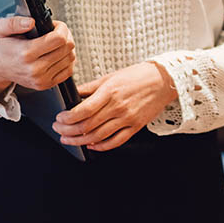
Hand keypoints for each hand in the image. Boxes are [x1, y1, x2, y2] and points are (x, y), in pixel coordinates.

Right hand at [0, 17, 75, 99]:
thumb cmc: (3, 46)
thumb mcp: (1, 29)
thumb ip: (14, 23)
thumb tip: (31, 22)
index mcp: (25, 53)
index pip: (59, 39)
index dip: (61, 28)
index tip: (55, 25)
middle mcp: (35, 69)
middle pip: (67, 48)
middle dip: (66, 35)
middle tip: (57, 32)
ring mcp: (41, 79)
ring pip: (70, 58)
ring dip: (67, 48)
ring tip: (56, 43)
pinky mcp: (46, 85)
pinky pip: (68, 71)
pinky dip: (67, 60)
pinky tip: (58, 54)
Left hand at [52, 62, 176, 151]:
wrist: (164, 80)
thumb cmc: (138, 76)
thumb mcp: (111, 76)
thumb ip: (91, 87)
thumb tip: (73, 95)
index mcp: (110, 92)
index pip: (83, 110)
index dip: (67, 118)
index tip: (59, 118)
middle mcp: (118, 107)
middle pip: (87, 125)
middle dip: (68, 130)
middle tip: (59, 129)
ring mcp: (127, 118)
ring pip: (98, 136)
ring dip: (80, 141)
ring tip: (69, 139)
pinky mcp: (135, 126)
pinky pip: (115, 141)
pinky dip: (101, 146)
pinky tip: (92, 145)